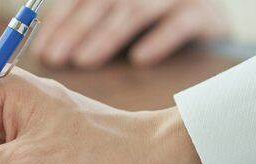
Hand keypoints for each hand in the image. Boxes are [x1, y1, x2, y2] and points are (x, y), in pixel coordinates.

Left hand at [30, 0, 227, 68]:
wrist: (212, 26)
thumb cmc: (157, 28)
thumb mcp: (120, 20)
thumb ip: (89, 26)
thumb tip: (48, 50)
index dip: (61, 20)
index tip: (43, 49)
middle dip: (76, 29)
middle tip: (57, 58)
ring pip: (137, 10)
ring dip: (107, 36)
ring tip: (84, 61)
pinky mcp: (206, 14)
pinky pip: (181, 23)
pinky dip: (159, 40)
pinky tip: (139, 60)